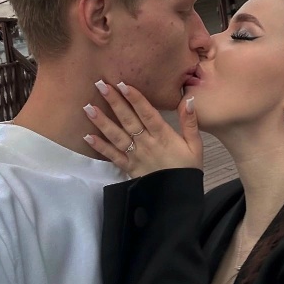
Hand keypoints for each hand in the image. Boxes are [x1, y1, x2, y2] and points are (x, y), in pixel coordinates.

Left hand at [83, 82, 202, 177]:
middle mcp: (146, 144)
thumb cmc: (187, 169)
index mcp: (163, 136)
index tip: (123, 84)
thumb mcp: (196, 145)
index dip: (135, 98)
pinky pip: (112, 156)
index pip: (147, 113)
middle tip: (100, 85)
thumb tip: (187, 100)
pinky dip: (100, 147)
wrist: (178, 199)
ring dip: (102, 121)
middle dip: (114, 102)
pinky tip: (87, 136)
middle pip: (128, 120)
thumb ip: (190, 123)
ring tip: (89, 107)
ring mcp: (135, 156)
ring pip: (116, 136)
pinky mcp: (128, 168)